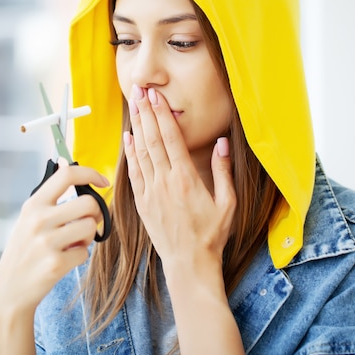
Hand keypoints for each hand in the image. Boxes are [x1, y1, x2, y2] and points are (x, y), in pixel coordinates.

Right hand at [0, 164, 108, 314]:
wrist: (10, 289)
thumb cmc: (25, 249)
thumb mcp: (29, 218)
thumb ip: (50, 197)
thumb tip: (69, 166)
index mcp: (33, 204)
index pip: (67, 175)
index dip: (91, 173)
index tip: (103, 182)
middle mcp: (38, 220)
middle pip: (89, 203)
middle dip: (96, 213)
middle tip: (88, 222)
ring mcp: (46, 242)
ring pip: (90, 227)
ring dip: (88, 237)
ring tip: (72, 243)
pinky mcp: (55, 264)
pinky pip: (85, 252)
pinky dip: (80, 256)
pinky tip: (65, 260)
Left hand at [124, 85, 235, 269]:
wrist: (188, 263)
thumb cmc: (211, 234)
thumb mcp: (227, 203)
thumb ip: (223, 171)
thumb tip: (222, 143)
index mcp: (186, 178)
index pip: (170, 138)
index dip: (162, 114)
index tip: (156, 96)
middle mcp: (164, 181)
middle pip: (151, 139)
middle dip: (145, 112)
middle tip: (139, 90)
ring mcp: (150, 192)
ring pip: (140, 152)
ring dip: (136, 127)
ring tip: (132, 105)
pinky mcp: (142, 202)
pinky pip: (133, 172)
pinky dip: (129, 153)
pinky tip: (128, 138)